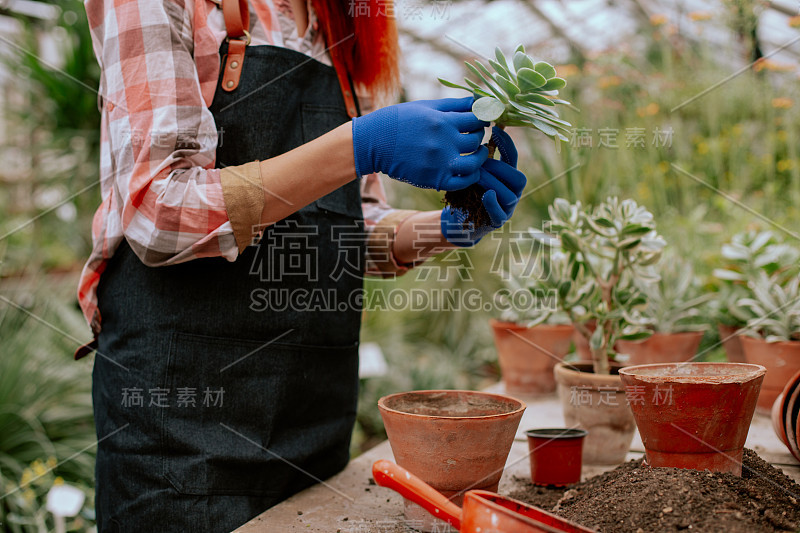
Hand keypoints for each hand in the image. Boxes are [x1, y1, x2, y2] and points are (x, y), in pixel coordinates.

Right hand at [352, 97, 488, 190]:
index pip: (476, 119)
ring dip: (481, 156)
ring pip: (475, 162)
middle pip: (476, 139)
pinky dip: (472, 176)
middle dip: (480, 134)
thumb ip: (453, 104)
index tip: (480, 119)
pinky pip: (463, 182)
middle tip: (475, 133)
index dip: (482, 118)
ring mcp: (440, 163)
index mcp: (442, 121)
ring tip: (479, 151)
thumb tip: (477, 99)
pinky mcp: (434, 179)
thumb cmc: (399, 120)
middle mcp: (443, 142)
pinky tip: (471, 170)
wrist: (374, 142)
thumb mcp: (425, 106)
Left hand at [441, 127, 525, 246]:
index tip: (495, 130)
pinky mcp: (497, 222)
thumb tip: (474, 125)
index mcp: (508, 177)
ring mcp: (507, 209)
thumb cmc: (465, 192)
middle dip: (499, 168)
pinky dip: (494, 204)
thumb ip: (477, 156)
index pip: (513, 158)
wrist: (458, 222)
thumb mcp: (470, 171)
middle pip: (518, 178)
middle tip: (480, 162)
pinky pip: (500, 213)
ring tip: (478, 176)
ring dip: (493, 182)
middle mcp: (512, 192)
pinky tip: (487, 195)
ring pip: (509, 195)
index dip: (507, 144)